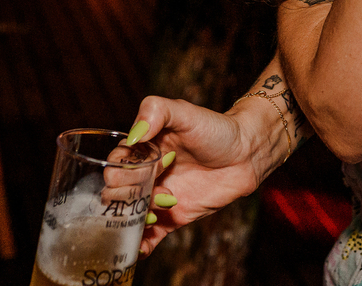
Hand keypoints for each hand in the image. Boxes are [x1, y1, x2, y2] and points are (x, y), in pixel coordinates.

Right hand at [127, 96, 273, 255]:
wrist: (246, 154)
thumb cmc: (216, 128)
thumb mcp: (184, 112)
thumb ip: (156, 111)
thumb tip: (134, 134)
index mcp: (142, 150)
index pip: (115, 164)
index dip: (125, 170)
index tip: (152, 167)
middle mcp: (145, 175)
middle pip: (116, 192)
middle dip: (130, 195)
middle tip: (158, 187)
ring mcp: (157, 198)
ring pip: (129, 216)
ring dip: (136, 218)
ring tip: (166, 205)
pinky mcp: (173, 218)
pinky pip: (150, 237)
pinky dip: (141, 247)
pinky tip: (141, 250)